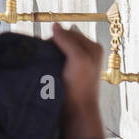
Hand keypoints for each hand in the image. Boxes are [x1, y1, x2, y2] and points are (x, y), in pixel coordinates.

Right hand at [52, 23, 104, 138]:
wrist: (76, 113)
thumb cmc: (80, 87)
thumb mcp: (78, 59)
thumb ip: (67, 41)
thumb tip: (55, 25)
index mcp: (94, 48)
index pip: (70, 33)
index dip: (57, 37)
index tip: (47, 47)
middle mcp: (87, 54)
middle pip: (64, 41)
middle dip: (53, 46)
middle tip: (45, 56)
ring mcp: (78, 65)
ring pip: (59, 52)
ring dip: (50, 55)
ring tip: (45, 63)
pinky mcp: (69, 75)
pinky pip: (57, 62)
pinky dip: (50, 63)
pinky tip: (46, 69)